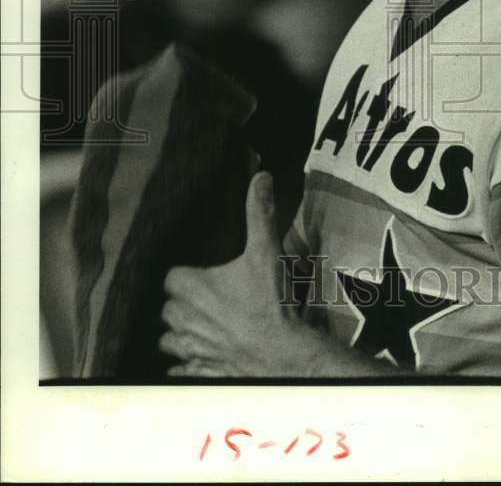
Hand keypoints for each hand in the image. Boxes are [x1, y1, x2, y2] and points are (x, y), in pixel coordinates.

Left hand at [160, 171, 310, 376]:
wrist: (282, 354)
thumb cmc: (269, 302)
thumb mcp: (266, 251)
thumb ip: (259, 213)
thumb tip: (259, 178)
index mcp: (190, 287)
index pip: (171, 277)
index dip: (186, 276)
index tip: (202, 276)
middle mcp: (181, 318)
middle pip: (169, 308)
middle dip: (183, 304)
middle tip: (208, 300)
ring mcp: (187, 349)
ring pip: (169, 339)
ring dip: (182, 334)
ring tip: (203, 328)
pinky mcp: (196, 373)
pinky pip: (177, 371)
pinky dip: (185, 366)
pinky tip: (201, 359)